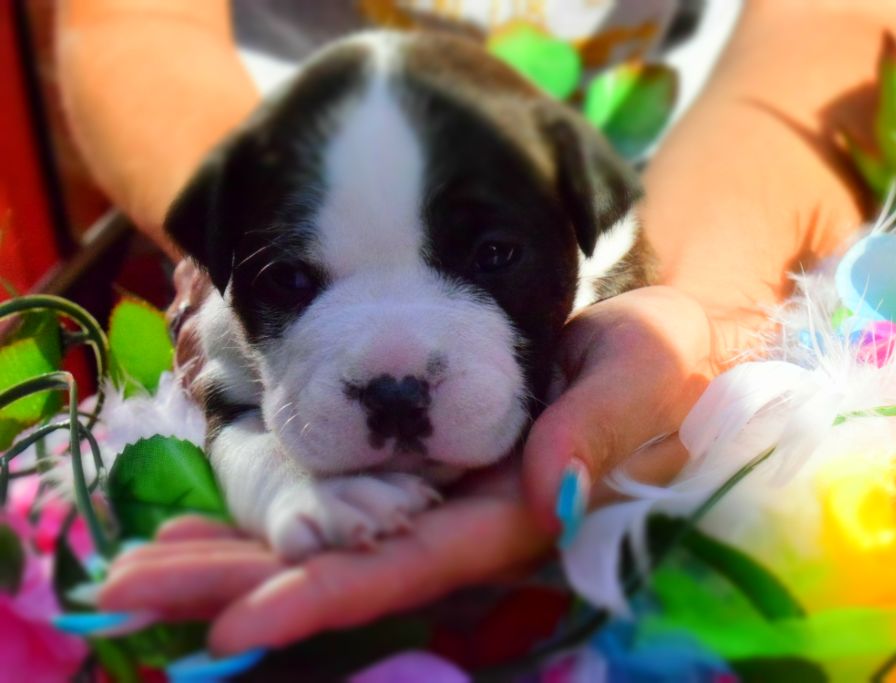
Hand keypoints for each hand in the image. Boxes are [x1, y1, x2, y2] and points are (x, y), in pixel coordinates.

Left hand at [99, 286, 716, 652]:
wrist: (659, 351)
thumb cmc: (664, 364)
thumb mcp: (644, 378)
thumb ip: (602, 431)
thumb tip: (551, 490)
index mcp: (523, 514)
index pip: (417, 565)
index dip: (331, 593)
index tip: (236, 621)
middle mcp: (472, 522)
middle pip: (350, 569)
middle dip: (246, 584)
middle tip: (136, 588)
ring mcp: (445, 498)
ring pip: (334, 540)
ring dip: (237, 556)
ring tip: (142, 565)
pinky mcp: (429, 468)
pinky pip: (342, 500)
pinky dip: (271, 510)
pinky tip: (206, 517)